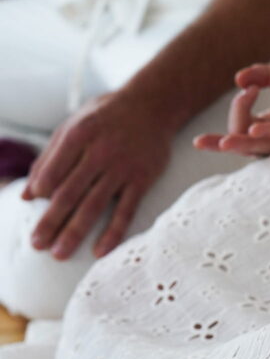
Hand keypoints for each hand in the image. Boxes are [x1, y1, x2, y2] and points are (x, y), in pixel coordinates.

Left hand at [22, 92, 172, 259]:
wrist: (152, 105)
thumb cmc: (106, 116)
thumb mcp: (73, 125)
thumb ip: (49, 158)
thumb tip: (26, 195)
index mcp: (78, 135)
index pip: (53, 170)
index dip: (42, 190)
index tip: (35, 204)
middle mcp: (100, 152)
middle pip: (69, 193)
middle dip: (51, 221)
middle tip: (37, 244)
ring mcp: (122, 168)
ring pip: (94, 206)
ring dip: (74, 232)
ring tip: (59, 253)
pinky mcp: (142, 180)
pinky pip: (126, 211)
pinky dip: (113, 233)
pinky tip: (99, 251)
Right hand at [193, 62, 269, 156]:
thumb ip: (264, 74)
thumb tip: (238, 78)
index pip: (243, 126)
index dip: (237, 109)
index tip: (248, 86)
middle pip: (246, 145)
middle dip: (222, 144)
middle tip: (203, 142)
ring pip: (265, 149)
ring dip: (243, 144)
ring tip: (224, 142)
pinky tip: (257, 130)